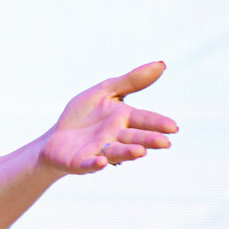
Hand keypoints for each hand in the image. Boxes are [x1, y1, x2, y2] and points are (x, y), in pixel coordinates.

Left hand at [38, 61, 177, 175]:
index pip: (144, 119)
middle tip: (165, 143)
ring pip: (115, 152)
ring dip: (127, 152)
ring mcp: (98, 151)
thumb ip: (131, 81)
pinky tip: (101, 162)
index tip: (173, 127)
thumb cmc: (83, 115)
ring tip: (140, 152)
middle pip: (134, 138)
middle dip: (148, 140)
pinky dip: (95, 164)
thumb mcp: (105, 91)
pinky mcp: (80, 162)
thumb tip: (162, 64)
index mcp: (123, 119)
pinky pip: (88, 163)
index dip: (157, 123)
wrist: (56, 138)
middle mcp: (115, 137)